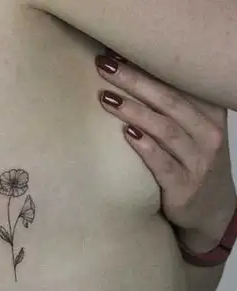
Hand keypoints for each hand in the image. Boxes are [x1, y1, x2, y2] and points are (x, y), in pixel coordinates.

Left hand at [95, 48, 235, 249]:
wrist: (212, 210)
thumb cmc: (194, 162)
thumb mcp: (195, 131)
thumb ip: (174, 107)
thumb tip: (130, 76)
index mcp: (211, 115)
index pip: (180, 84)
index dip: (149, 67)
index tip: (119, 53)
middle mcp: (209, 134)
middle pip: (169, 101)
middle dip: (135, 81)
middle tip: (105, 67)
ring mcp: (198, 161)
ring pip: (166, 129)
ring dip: (135, 111)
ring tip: (107, 98)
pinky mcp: (184, 186)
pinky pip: (163, 163)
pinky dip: (145, 147)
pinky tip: (127, 134)